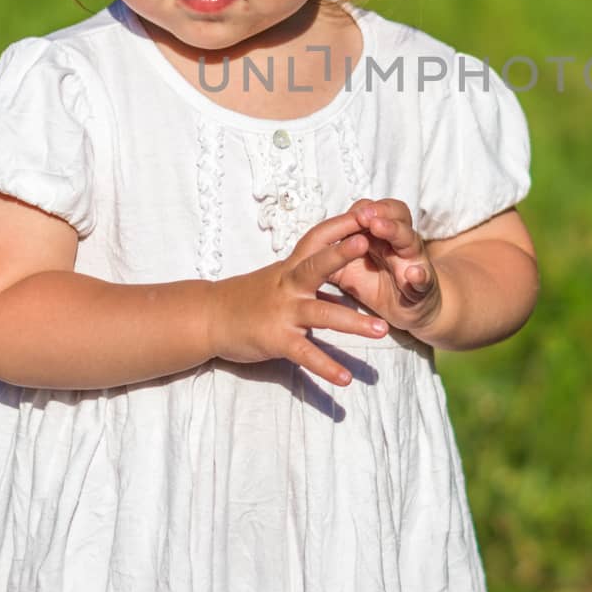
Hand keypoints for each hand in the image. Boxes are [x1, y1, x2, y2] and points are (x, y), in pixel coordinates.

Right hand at [209, 212, 390, 385]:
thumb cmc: (249, 297)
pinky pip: (306, 354)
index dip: (340, 225)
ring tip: (383, 330)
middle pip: (316, 265)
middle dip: (341, 253)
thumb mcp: (281, 283)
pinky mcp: (276, 340)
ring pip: (322, 314)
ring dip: (354, 323)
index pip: (316, 238)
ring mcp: (283, 313)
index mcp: (291, 268)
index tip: (366, 212)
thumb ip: (314, 286)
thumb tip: (346, 290)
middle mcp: (288, 286)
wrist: (209, 318)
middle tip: (368, 242)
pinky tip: (345, 379)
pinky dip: (326, 367)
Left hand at [330, 198, 442, 334]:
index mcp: (379, 236)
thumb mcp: (349, 270)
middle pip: (395, 215)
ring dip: (394, 231)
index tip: (348, 212)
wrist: (410, 310)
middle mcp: (399, 242)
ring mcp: (413, 261)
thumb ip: (330, 257)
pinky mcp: (423, 286)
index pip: (373, 211)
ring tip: (380, 228)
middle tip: (362, 214)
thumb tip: (299, 251)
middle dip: (378, 212)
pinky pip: (424, 278)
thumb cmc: (377, 284)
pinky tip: (412, 274)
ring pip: (409, 239)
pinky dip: (419, 276)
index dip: (361, 210)